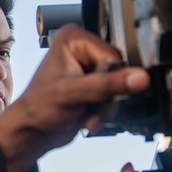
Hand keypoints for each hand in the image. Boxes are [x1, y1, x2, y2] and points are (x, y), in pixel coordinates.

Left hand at [0, 25, 148, 171]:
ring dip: (104, 108)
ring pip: (119, 88)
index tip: (90, 91)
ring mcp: (89, 68)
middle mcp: (83, 49)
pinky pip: (114, 98)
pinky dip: (103, 112)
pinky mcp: (93, 85)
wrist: (32, 132)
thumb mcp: (73, 93)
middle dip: (105, 96)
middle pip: (119, 73)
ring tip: (84, 114)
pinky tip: (86, 116)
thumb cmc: (37, 108)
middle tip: (86, 105)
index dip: (107, 79)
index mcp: (74, 39)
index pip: (114, 57)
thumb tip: (139, 78)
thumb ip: (107, 85)